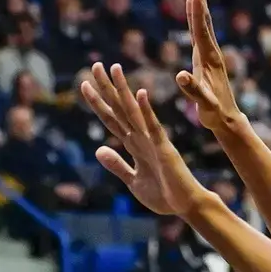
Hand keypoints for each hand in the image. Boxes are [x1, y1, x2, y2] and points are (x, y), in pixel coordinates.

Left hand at [78, 61, 209, 218]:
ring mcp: (152, 141)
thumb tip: (98, 150)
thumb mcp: (133, 182)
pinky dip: (147, 111)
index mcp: (133, 145)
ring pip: (133, 111)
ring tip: (115, 68)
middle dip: (106, 88)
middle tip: (95, 65)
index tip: (84, 85)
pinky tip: (141, 93)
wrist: (186, 206)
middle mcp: (141, 138)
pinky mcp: (164, 148)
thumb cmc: (164, 196)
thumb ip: (117, 165)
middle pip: (119, 109)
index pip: (111, 119)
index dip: (97, 103)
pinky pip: (153, 127)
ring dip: (123, 90)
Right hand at [174, 0, 244, 135]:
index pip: (201, 31)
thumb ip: (193, 90)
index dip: (197, 12)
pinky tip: (193, 5)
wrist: (226, 119)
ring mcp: (209, 52)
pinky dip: (195, 14)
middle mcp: (210, 50)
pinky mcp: (206, 55)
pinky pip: (199, 29)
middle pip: (204, 18)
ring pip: (203, 20)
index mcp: (208, 59)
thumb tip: (181, 76)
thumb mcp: (203, 104)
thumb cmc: (214, 112)